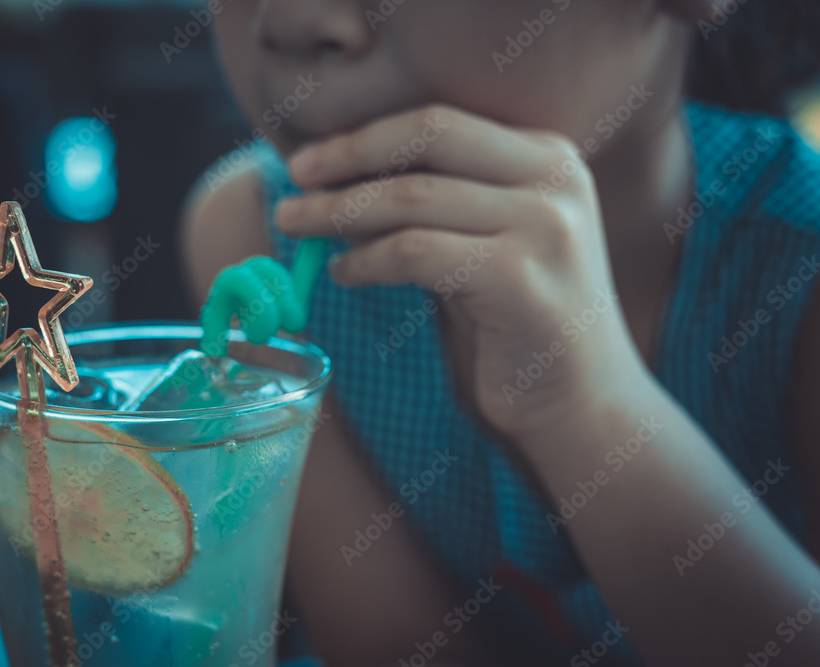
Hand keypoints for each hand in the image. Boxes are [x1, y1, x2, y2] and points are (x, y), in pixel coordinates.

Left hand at [275, 105, 649, 447]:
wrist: (582, 405)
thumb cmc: (516, 325)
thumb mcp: (480, 245)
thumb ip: (431, 208)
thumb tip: (339, 183)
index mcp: (548, 157)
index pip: (440, 123)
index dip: (366, 136)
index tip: (311, 159)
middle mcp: (555, 179)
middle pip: (429, 137)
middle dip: (348, 156)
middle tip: (293, 181)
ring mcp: (544, 226)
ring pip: (413, 197)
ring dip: (339, 212)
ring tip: (296, 228)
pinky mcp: (521, 279)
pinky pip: (416, 253)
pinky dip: (366, 261)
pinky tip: (343, 275)